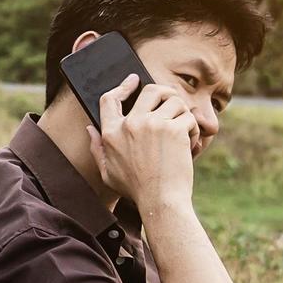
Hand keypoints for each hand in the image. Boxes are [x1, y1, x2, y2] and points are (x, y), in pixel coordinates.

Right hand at [89, 74, 197, 211]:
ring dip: (182, 114)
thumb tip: (89, 129)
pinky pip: (188, 117)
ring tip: (183, 132)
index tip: (133, 80)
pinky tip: (190, 145)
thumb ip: (97, 149)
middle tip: (173, 104)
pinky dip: (193, 129)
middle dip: (165, 93)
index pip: (109, 98)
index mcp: (111, 133)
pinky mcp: (173, 129)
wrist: (160, 201)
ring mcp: (152, 124)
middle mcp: (130, 124)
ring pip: (174, 100)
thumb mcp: (107, 172)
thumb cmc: (136, 190)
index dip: (123, 85)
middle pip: (150, 89)